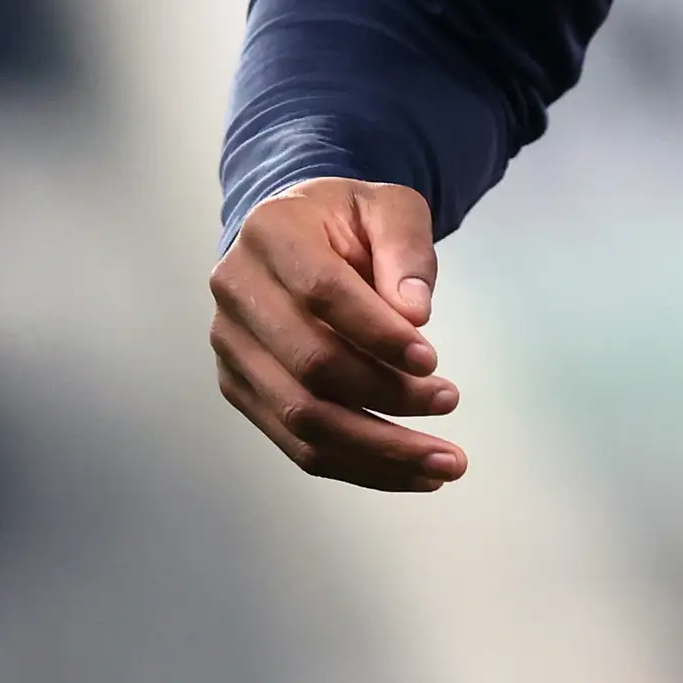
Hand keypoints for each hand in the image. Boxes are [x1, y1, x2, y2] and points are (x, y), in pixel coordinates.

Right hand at [208, 179, 464, 490]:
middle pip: (310, 366)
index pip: (322, 293)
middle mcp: (236, 293)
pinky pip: (297, 445)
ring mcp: (232, 348)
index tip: (432, 361)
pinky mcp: (240, 388)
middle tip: (450, 403)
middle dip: (386, 396)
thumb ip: (406, 248)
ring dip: (378, 451)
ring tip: (444, 464)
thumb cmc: (347, 221)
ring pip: (302, 420)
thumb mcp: (389, 208)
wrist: (294, 234)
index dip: (378, 334)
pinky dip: (358, 466)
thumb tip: (415, 314)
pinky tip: (412, 473)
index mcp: (270, 234)